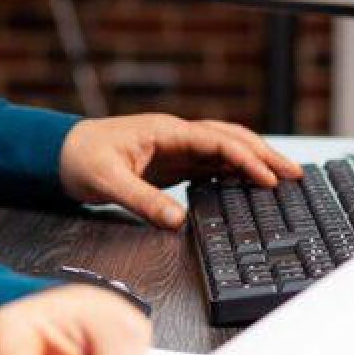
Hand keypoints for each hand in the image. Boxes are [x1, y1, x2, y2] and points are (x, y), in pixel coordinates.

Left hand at [60, 113, 301, 228]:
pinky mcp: (171, 164)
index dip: (245, 159)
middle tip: (294, 174)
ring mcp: (175, 149)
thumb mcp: (108, 183)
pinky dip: (234, 172)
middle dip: (264, 154)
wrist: (59, 153)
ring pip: (224, 150)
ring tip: (282, 178)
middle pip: (230, 139)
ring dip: (253, 161)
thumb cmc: (80, 159)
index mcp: (165, 132)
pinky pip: (210, 165)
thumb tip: (179, 222)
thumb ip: (144, 201)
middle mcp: (175, 137)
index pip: (217, 141)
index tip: (267, 179)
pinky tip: (248, 186)